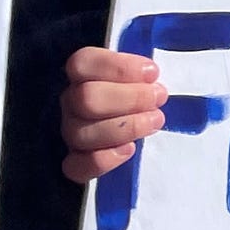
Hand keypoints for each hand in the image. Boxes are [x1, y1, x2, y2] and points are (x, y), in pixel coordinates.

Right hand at [61, 46, 167, 183]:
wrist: (143, 127)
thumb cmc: (145, 94)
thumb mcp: (145, 76)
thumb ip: (144, 71)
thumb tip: (153, 72)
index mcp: (83, 75)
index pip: (82, 63)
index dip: (118, 67)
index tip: (152, 73)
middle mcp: (71, 102)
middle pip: (86, 98)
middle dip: (130, 98)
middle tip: (159, 98)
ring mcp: (70, 133)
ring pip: (82, 133)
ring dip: (126, 127)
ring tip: (155, 120)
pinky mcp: (75, 164)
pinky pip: (75, 167)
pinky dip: (102, 160)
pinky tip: (129, 150)